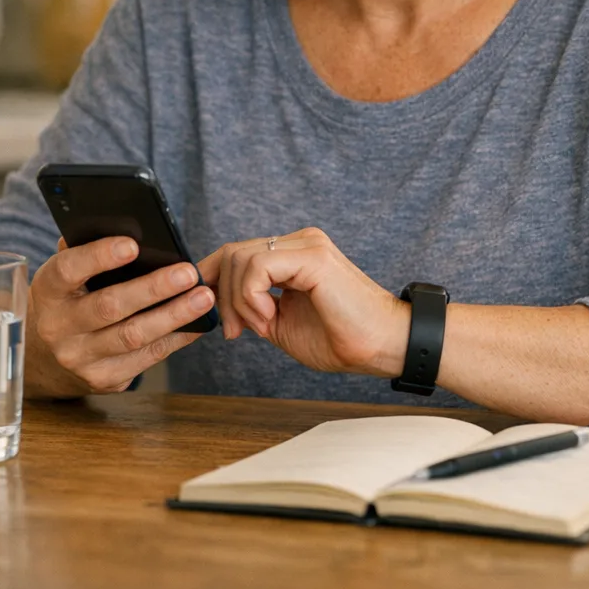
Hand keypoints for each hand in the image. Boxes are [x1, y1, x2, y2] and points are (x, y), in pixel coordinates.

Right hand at [24, 237, 215, 396]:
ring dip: (173, 315)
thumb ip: (87, 248)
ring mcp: (80, 358)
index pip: (69, 270)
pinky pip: (146, 358)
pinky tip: (197, 323)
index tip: (133, 244)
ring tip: (203, 297)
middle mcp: (58, 328)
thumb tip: (130, 226)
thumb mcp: (67, 271)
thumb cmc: (70, 295)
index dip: (99, 256)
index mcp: (48, 290)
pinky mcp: (104, 379)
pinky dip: (176, 338)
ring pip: (133, 337)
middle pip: (109, 307)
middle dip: (153, 289)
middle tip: (188, 272)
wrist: (47, 354)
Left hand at [200, 228, 409, 377]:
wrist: (381, 347)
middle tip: (234, 332)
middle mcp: (299, 241)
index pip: (238, 251)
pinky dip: (251, 297)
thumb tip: (217, 303)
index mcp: (293, 253)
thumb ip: (253, 307)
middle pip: (233, 252)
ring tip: (261, 326)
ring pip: (240, 258)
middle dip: (222, 295)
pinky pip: (258, 267)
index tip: (206, 310)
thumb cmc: (340, 339)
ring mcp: (306, 244)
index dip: (213, 276)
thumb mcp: (281, 323)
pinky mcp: (312, 256)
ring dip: (238, 300)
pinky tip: (268, 318)